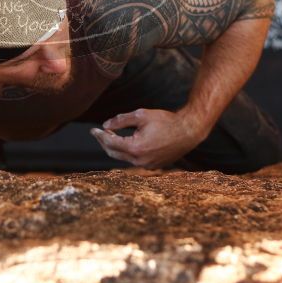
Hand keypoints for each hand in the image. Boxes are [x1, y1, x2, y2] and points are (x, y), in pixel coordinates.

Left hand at [90, 108, 207, 168]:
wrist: (188, 132)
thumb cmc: (166, 121)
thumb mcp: (141, 115)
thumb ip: (121, 120)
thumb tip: (105, 125)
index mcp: (136, 148)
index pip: (110, 143)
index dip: (100, 135)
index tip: (93, 130)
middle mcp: (140, 161)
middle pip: (114, 153)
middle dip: (104, 142)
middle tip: (99, 133)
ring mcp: (147, 166)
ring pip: (123, 158)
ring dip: (115, 147)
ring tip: (111, 136)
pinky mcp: (153, 166)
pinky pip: (134, 160)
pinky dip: (126, 152)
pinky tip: (125, 142)